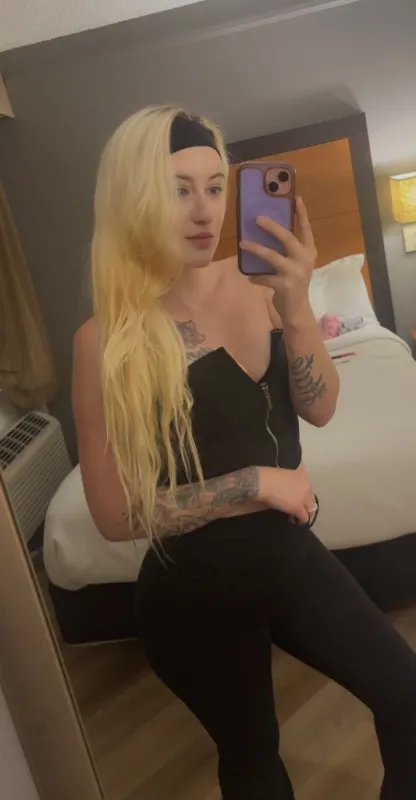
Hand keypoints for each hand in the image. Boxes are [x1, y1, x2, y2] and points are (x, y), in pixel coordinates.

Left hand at [240, 197, 316, 322]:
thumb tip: (264, 231)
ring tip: (242, 244)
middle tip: (257, 218)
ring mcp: (296, 273)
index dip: (301, 214)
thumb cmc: (292, 283)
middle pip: (288, 238)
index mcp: (308, 251)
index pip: (306, 229)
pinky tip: (249, 276)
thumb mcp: (294, 264)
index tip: (296, 198)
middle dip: (273, 227)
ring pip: (273, 257)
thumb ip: (285, 250)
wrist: (297, 310)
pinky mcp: (286, 286)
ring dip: (256, 249)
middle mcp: (305, 260)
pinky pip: (265, 277)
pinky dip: (255, 276)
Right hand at [257, 464, 315, 523]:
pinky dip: (300, 520)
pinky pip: (304, 518)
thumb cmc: (268, 475)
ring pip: (310, 509)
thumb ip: (292, 477)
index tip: (298, 498)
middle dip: (306, 505)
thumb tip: (292, 486)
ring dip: (304, 513)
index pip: (309, 488)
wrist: (264, 482)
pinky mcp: (298, 508)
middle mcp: (307, 486)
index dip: (304, 495)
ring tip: (296, 517)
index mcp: (303, 475)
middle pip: (312, 500)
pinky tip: (294, 521)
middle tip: (299, 509)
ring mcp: (304, 497)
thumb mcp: (285, 472)